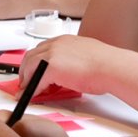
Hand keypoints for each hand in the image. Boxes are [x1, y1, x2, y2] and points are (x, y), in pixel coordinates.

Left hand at [16, 35, 130, 96]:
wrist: (113, 68)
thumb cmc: (107, 66)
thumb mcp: (86, 58)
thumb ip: (72, 62)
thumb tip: (67, 73)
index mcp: (65, 41)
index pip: (43, 49)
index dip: (35, 61)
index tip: (33, 70)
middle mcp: (56, 44)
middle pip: (31, 55)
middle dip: (25, 69)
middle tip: (25, 82)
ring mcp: (51, 55)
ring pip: (29, 66)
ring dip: (26, 79)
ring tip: (25, 90)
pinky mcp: (50, 68)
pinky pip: (35, 80)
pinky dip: (31, 89)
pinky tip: (31, 96)